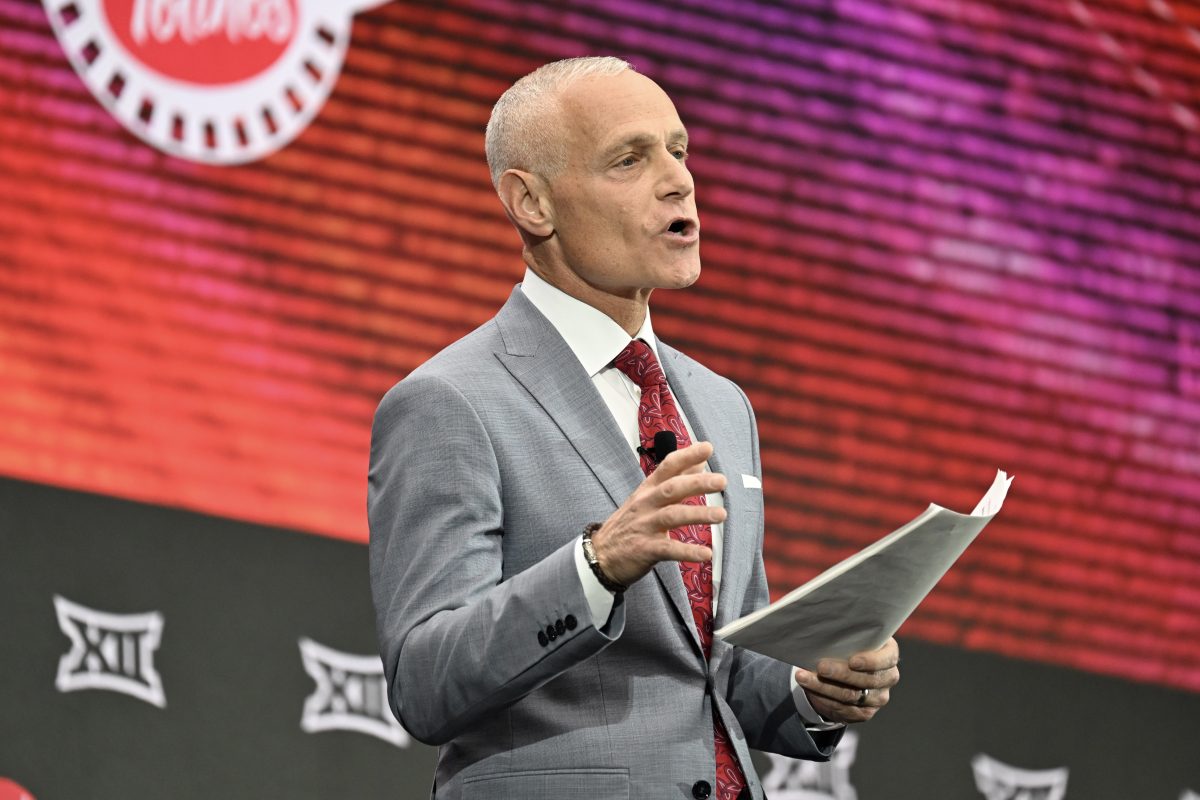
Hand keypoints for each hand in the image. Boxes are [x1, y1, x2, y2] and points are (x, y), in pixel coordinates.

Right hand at [590, 442, 725, 586]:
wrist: (600, 554)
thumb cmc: (630, 522)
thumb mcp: (648, 497)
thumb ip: (675, 480)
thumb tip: (699, 463)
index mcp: (648, 489)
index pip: (667, 467)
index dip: (687, 456)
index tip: (707, 448)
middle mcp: (646, 504)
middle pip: (671, 488)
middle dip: (697, 483)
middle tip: (721, 481)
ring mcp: (644, 526)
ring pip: (672, 516)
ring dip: (698, 514)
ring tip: (721, 515)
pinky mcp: (645, 549)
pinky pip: (669, 549)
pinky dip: (688, 551)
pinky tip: (706, 553)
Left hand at [795, 638, 899, 723]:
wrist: (847, 670)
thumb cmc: (849, 646)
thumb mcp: (852, 637)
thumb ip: (847, 635)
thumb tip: (824, 630)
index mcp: (889, 654)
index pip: (886, 659)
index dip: (870, 661)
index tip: (852, 661)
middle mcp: (888, 677)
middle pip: (866, 680)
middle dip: (840, 674)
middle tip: (820, 666)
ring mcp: (878, 697)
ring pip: (850, 696)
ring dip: (824, 687)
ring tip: (803, 677)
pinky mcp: (865, 712)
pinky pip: (844, 709)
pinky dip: (824, 699)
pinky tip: (810, 690)